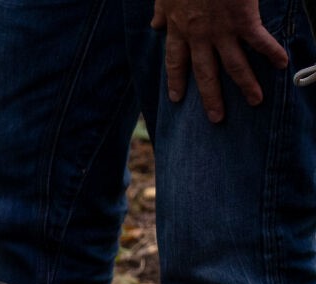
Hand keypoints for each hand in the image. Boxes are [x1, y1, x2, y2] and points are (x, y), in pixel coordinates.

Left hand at [153, 0, 287, 121]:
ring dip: (246, 85)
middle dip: (211, 97)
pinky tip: (282, 64)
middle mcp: (199, 36)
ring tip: (256, 101)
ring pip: (234, 65)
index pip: (176, 62)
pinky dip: (272, 52)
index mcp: (179, 29)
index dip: (177, 81)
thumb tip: (154, 25)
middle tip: (217, 118)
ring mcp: (221, 30)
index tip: (176, 99)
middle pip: (205, 73)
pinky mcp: (243, 20)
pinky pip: (259, 41)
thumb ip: (161, 12)